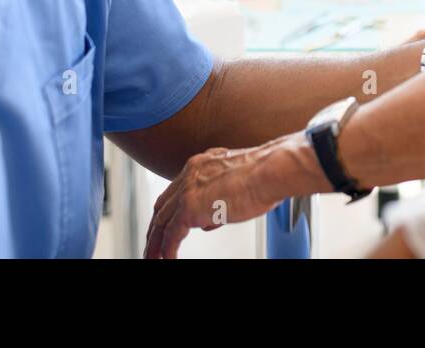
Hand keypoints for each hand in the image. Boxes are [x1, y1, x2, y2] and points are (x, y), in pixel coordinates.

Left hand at [144, 133, 320, 258]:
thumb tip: (208, 222)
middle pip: (162, 205)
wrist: (271, 170)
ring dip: (155, 242)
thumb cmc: (266, 176)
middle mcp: (190, 173)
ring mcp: (188, 189)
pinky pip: (171, 234)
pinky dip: (167, 248)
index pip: (176, 190)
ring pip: (161, 220)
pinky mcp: (190, 206)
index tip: (167, 225)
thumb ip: (218, 203)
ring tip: (153, 258)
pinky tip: (168, 259)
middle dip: (156, 227)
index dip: (170, 210)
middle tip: (152, 245)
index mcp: (201, 164)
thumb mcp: (237, 188)